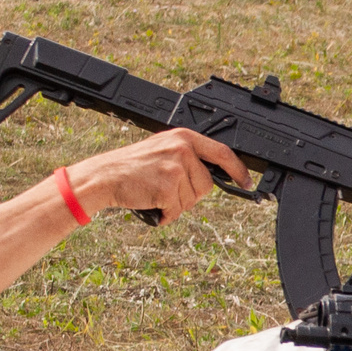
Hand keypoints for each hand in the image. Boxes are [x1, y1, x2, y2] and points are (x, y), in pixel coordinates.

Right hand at [64, 128, 244, 224]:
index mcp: (184, 137)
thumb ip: (189, 156)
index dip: (238, 170)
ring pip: (193, 200)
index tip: (246, 182)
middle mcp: (182, 149)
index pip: (222, 153)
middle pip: (207, 185)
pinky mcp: (168, 186)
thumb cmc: (132, 167)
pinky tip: (151, 202)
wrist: (104, 176)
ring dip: (176, 204)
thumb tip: (217, 174)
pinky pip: (178, 210)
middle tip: (166, 187)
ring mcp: (176, 167)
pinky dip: (166, 213)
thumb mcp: (163, 149)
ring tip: (155, 191)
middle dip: (190, 194)